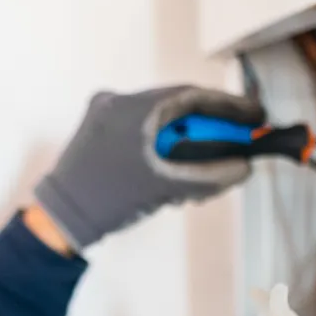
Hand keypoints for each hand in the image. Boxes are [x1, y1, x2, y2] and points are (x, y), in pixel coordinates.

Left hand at [32, 85, 264, 250]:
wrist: (60, 219)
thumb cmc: (110, 200)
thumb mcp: (168, 188)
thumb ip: (210, 175)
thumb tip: (244, 168)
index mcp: (132, 107)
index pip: (192, 96)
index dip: (228, 107)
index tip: (255, 117)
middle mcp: (117, 101)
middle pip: (178, 109)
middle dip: (208, 132)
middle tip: (235, 149)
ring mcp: (104, 114)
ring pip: (161, 122)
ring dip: (186, 145)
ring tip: (200, 177)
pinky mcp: (98, 131)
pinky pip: (142, 131)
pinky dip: (163, 149)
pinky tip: (173, 176)